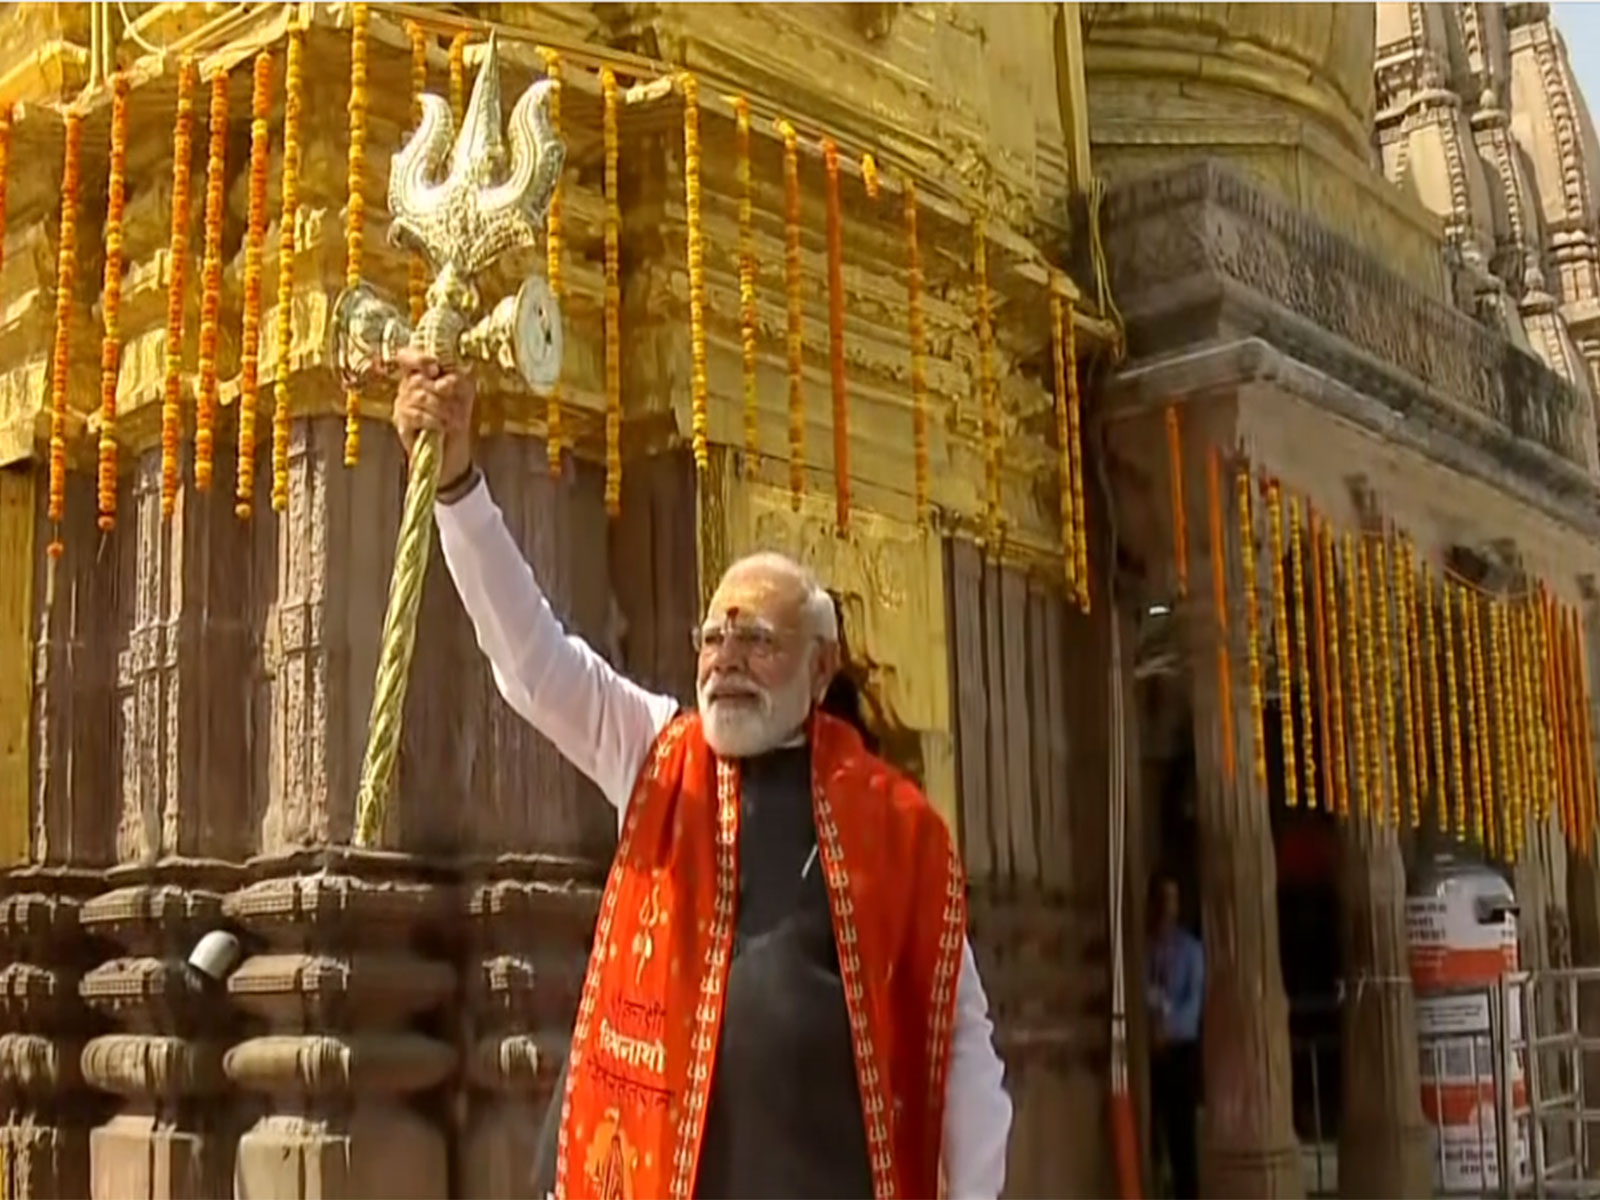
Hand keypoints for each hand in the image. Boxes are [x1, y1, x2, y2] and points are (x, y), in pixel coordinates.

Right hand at [392, 347, 474, 483]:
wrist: (452, 450)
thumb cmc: (456, 417)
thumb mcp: (463, 392)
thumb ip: (456, 377)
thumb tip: (446, 379)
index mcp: (421, 374)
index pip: (407, 356)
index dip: (418, 358)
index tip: (435, 367)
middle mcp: (407, 386)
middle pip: (417, 379)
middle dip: (441, 390)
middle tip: (454, 400)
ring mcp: (401, 405)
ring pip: (418, 397)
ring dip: (441, 408)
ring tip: (452, 418)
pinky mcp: (401, 423)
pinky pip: (416, 415)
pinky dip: (434, 421)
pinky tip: (442, 427)